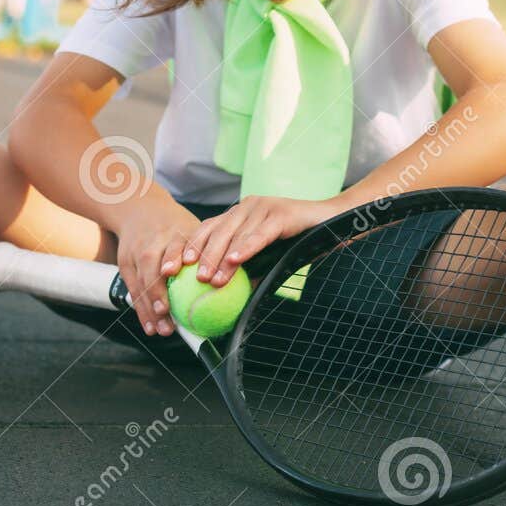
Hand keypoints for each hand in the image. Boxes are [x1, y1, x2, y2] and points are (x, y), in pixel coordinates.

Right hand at [115, 192, 201, 336]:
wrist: (139, 209)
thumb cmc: (175, 225)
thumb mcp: (193, 228)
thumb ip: (212, 250)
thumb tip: (246, 278)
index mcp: (176, 231)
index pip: (176, 246)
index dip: (174, 259)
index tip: (177, 276)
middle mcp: (154, 242)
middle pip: (153, 266)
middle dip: (158, 291)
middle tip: (168, 314)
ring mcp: (137, 252)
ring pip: (141, 281)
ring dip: (150, 307)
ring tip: (162, 328)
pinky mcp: (125, 263)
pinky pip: (133, 289)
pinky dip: (141, 309)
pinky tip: (149, 326)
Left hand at [182, 196, 337, 287]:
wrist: (333, 221)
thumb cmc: (298, 241)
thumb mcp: (266, 256)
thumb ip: (246, 269)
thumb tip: (222, 298)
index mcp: (239, 214)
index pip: (207, 229)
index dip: (188, 247)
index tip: (172, 269)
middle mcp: (247, 207)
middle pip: (215, 231)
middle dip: (197, 255)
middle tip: (185, 276)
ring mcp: (263, 207)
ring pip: (235, 234)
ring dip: (219, 258)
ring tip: (208, 278)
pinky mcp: (281, 213)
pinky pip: (260, 233)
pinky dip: (246, 248)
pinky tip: (235, 262)